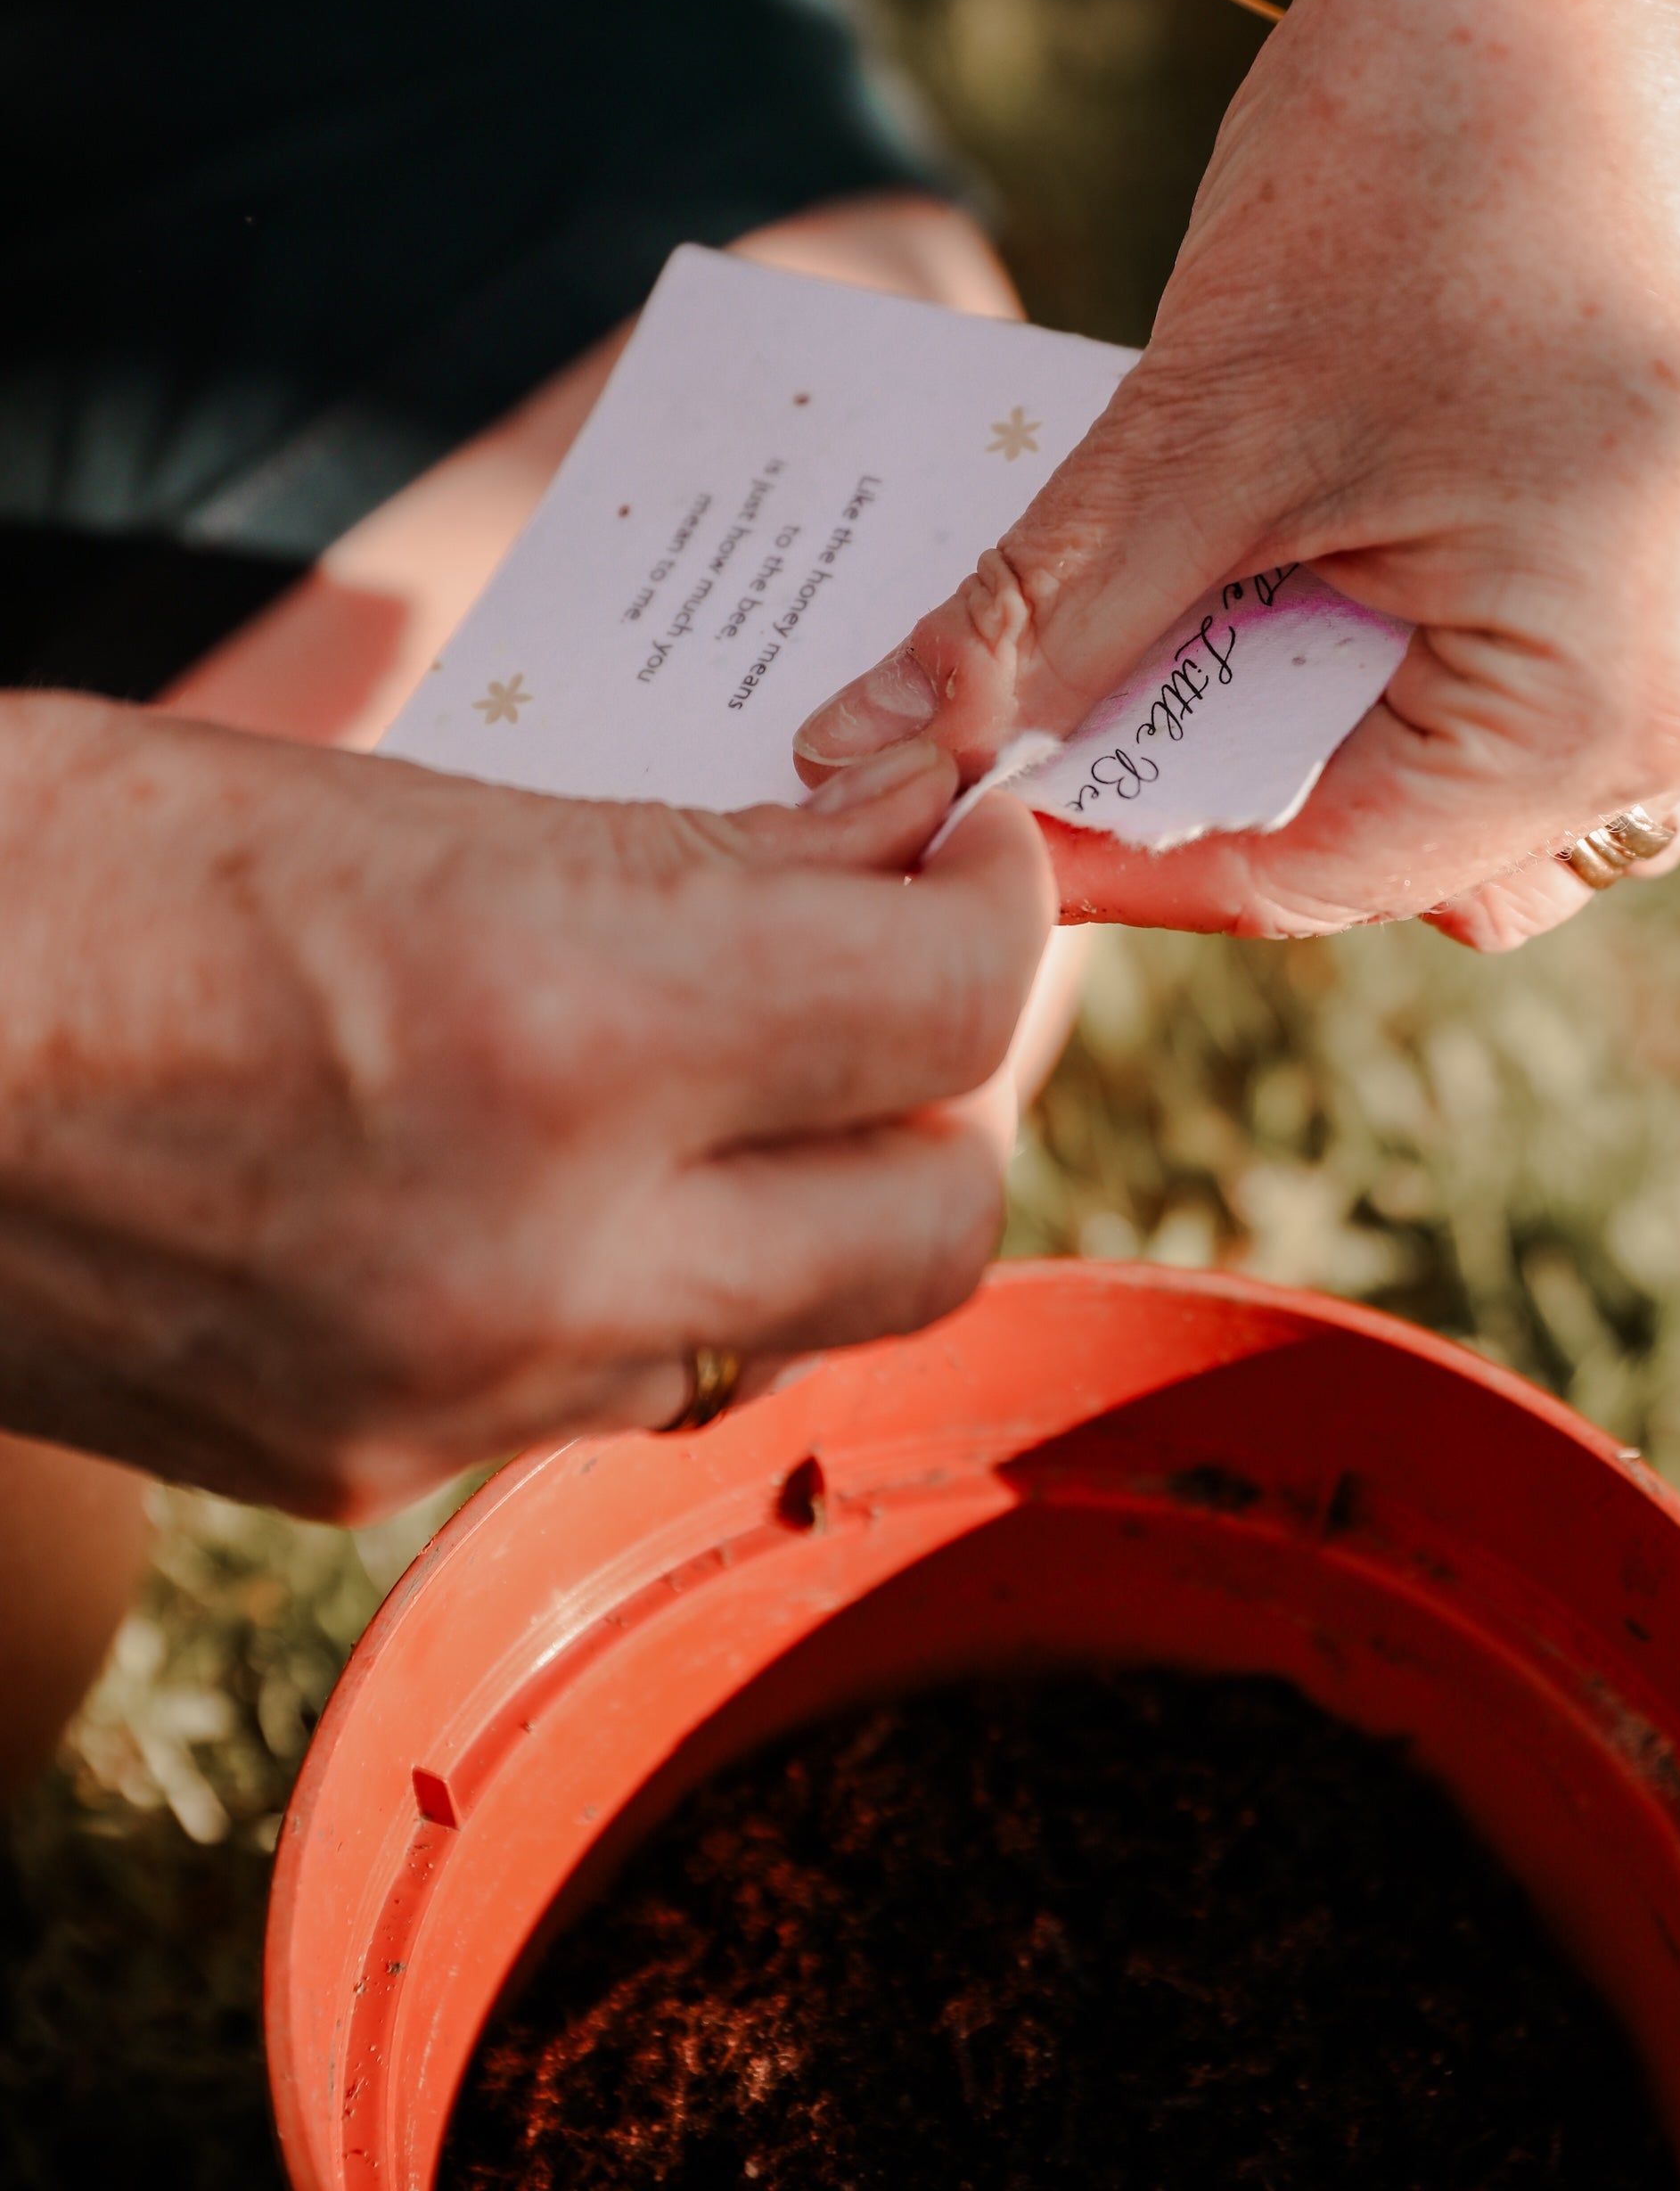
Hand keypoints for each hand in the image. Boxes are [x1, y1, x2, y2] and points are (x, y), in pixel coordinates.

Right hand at [0, 704, 1050, 1513]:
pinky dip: (645, 1285)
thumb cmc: (65, 862)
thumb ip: (696, 850)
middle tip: (881, 976)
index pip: (949, 1004)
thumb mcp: (404, 796)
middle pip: (942, 1231)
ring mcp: (449, 1399)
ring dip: (810, 1204)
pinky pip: (612, 1394)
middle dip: (952, 1091)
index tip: (961, 848)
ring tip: (716, 1074)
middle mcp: (539, 1260)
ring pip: (790, 1332)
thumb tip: (903, 839)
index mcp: (558, 1031)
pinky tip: (548, 1175)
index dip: (996, 901)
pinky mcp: (363, 1474)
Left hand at [794, 0, 1679, 942]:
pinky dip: (1395, 675)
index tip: (966, 825)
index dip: (1118, 862)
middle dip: (1226, 805)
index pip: (1325, 876)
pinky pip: (1536, 700)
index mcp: (1625, 693)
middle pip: (1412, 859)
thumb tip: (871, 755)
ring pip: (1477, 798)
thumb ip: (1041, 620)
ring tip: (1168, 650)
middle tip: (1054, 737)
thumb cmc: (1414, 161)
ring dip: (1312, 746)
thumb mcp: (1206, 426)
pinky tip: (1283, 590)